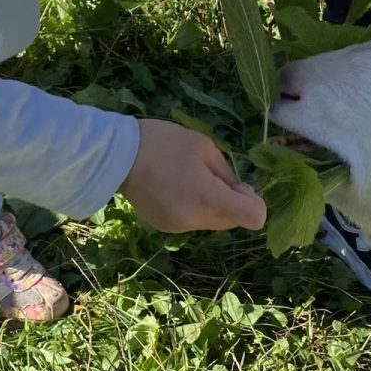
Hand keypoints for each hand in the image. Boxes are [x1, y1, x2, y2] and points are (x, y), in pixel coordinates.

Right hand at [120, 120, 266, 232]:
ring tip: (189, 179)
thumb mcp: (204, 147)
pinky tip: (174, 187)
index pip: (254, 217)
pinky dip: (193, 208)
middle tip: (213, 175)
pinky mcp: (164, 227)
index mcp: (209, 199)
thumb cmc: (163, 143)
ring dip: (212, 205)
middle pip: (233, 220)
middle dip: (232, 202)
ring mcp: (179, 227)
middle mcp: (196, 221)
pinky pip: (192, 221)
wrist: (116, 156)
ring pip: (212, 222)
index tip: (239, 185)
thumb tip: (241, 192)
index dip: (254, 202)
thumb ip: (227, 174)